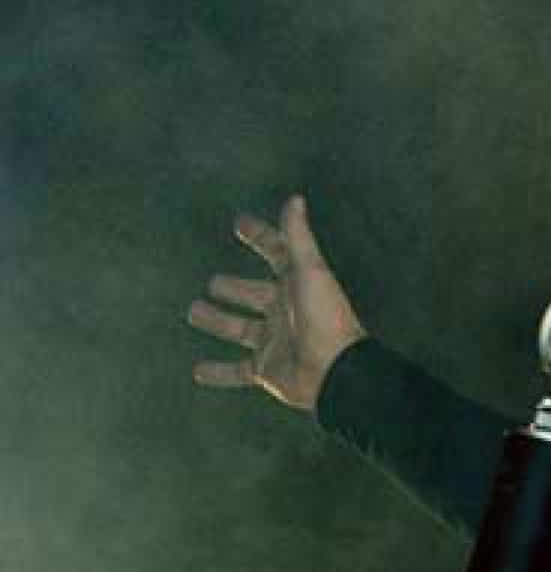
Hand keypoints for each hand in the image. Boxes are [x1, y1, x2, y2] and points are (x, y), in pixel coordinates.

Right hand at [188, 193, 367, 411]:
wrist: (336, 371)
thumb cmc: (325, 317)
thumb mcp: (310, 271)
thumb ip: (298, 236)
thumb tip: (295, 198)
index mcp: (296, 285)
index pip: (276, 254)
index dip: (261, 237)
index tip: (240, 223)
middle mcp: (284, 312)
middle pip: (253, 295)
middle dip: (235, 288)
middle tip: (213, 282)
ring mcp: (274, 342)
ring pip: (239, 329)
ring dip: (218, 321)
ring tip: (193, 311)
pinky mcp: (266, 370)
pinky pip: (237, 372)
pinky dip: (218, 373)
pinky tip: (196, 372)